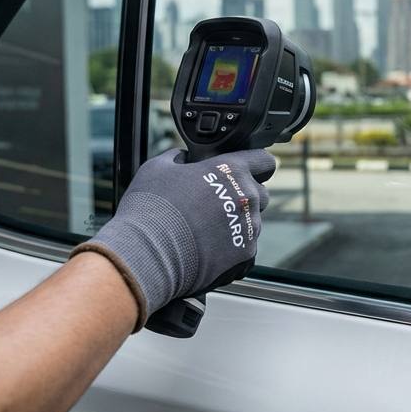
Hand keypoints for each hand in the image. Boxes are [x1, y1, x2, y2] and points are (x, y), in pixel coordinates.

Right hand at [73, 149, 275, 330]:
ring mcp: (249, 226)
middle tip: (215, 204)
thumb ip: (178, 158)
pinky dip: (232, 246)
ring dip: (237, 222)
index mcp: (231, 171)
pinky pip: (246, 245)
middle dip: (243, 196)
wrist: (147, 254)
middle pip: (260, 193)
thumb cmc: (151, 208)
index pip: (263, 160)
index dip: (256, 164)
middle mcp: (246, 196)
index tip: (248, 171)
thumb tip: (183, 157)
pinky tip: (208, 247)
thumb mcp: (157, 168)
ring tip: (206, 228)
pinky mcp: (245, 253)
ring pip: (253, 221)